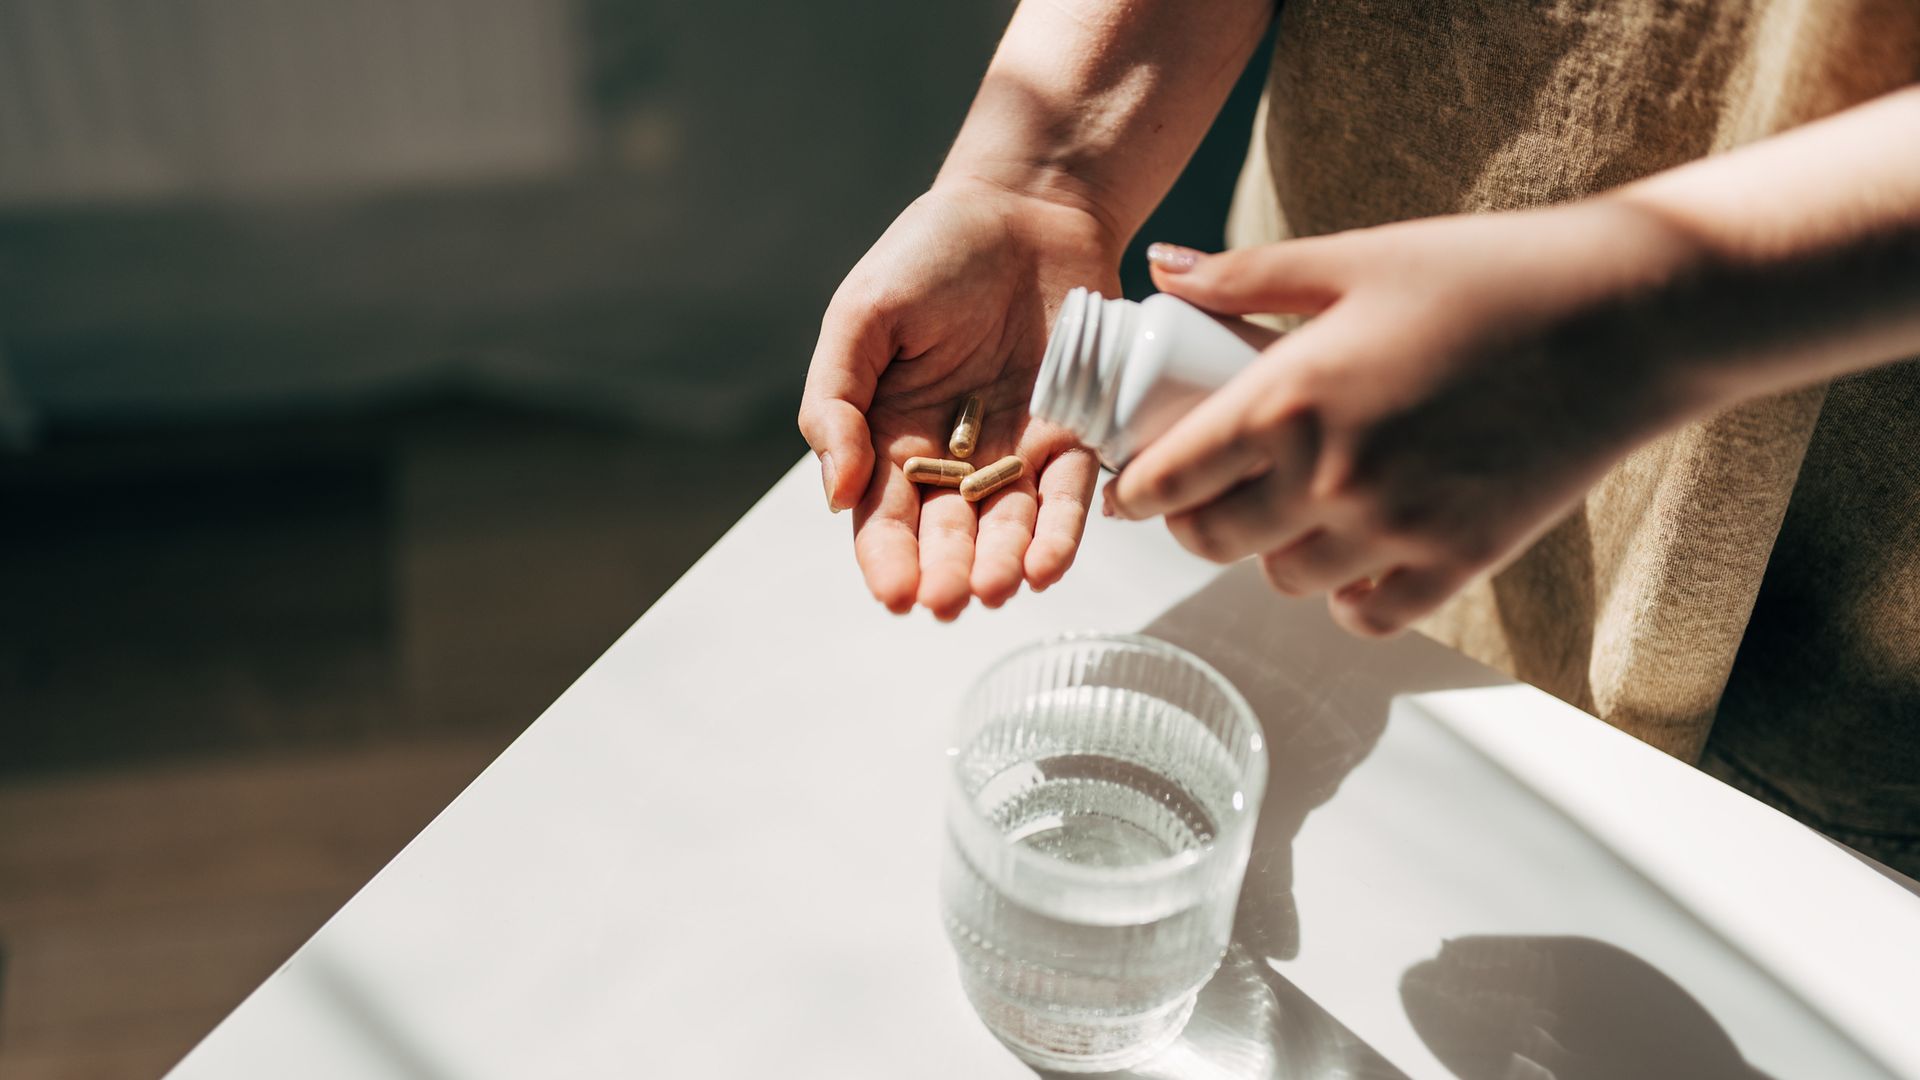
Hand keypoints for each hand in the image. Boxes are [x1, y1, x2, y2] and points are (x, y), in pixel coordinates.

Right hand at [799, 180, 1118, 618]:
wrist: (1026, 203)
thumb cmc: (930, 253)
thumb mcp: (861, 316)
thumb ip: (835, 402)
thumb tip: (836, 493)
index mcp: (891, 437)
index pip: (884, 518)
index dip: (887, 559)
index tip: (895, 594)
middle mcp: (954, 458)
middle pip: (948, 534)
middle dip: (948, 573)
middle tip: (949, 602)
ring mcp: (1018, 450)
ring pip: (1011, 526)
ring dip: (1005, 564)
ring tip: (1000, 589)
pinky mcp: (1078, 434)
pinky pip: (1071, 494)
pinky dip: (1062, 532)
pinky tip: (1049, 566)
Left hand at [1109, 202, 1702, 636]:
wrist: (1625, 319)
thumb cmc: (1488, 275)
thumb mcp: (1356, 258)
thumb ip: (1247, 276)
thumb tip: (1161, 270)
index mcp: (1289, 399)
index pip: (1171, 477)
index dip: (1137, 491)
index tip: (1131, 490)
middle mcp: (1330, 477)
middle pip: (1214, 540)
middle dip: (1194, 523)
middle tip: (1203, 498)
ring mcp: (1394, 529)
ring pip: (1284, 580)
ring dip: (1271, 552)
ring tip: (1288, 511)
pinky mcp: (1457, 562)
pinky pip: (1366, 614)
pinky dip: (1348, 595)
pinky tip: (1354, 554)